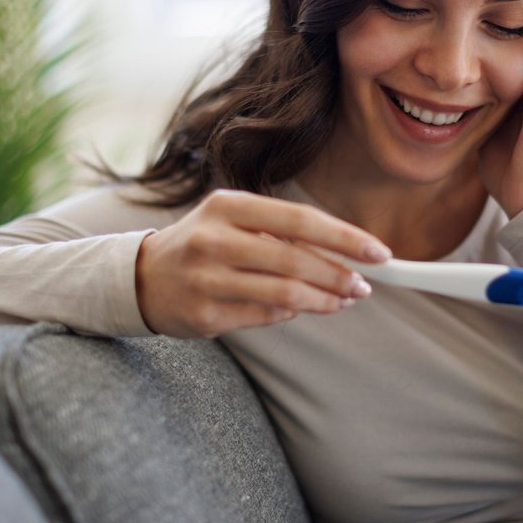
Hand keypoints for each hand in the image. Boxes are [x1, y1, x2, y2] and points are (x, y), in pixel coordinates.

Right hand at [134, 189, 391, 337]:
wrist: (142, 277)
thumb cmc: (203, 243)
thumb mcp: (234, 220)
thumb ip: (282, 232)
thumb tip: (346, 253)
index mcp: (228, 206)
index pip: (300, 220)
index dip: (345, 238)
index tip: (379, 253)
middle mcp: (214, 240)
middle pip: (296, 261)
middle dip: (340, 276)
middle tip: (364, 286)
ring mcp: (207, 279)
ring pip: (285, 294)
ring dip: (324, 300)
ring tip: (344, 300)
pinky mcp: (204, 314)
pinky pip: (264, 317)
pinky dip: (292, 313)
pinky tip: (303, 308)